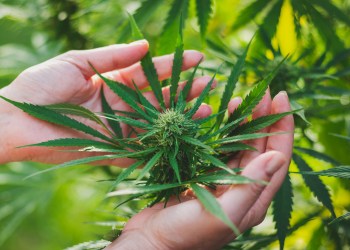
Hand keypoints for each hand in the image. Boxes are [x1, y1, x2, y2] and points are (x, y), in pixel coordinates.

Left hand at [0, 40, 210, 163]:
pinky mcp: (112, 151)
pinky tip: (182, 140)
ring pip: (155, 123)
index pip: (149, 73)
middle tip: (209, 85)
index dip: (172, 65)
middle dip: (183, 91)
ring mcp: (119, 129)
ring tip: (205, 110)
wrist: (14, 121)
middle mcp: (120, 105)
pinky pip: (140, 151)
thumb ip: (111, 56)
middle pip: (158, 98)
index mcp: (113, 82)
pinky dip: (160, 147)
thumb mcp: (76, 62)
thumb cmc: (40, 86)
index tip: (196, 57)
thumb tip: (146, 45)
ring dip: (179, 117)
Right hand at [105, 90, 293, 249]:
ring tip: (239, 100)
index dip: (281, 127)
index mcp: (252, 200)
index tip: (281, 98)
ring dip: (242, 123)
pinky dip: (221, 133)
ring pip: (239, 147)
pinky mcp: (203, 178)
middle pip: (259, 148)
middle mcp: (241, 190)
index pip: (277, 158)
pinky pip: (218, 151)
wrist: (150, 243)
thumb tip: (277, 156)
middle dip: (262, 118)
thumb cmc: (184, 235)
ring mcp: (222, 183)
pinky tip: (218, 120)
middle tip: (261, 92)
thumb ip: (249, 188)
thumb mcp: (220, 214)